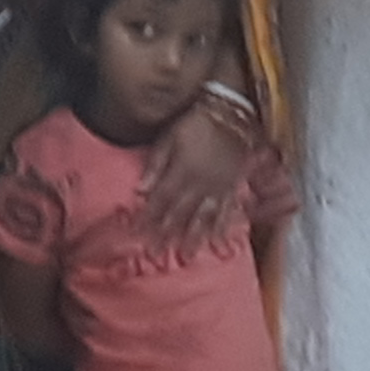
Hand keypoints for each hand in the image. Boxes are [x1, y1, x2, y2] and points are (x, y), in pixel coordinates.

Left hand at [132, 94, 260, 245]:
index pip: (159, 201)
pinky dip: (224, 228)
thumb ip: (156, 164)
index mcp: (181, 172)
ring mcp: (218, 188)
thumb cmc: (196, 122)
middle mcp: (199, 185)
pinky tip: (219, 242)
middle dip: (166, 235)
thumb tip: (139, 190)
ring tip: (187, 256)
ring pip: (203, 217)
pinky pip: (228, 211)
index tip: (136, 234)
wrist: (232, 114)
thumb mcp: (170, 136)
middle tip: (156, 255)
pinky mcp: (233, 187)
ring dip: (194, 238)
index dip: (147, 218)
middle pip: (179, 214)